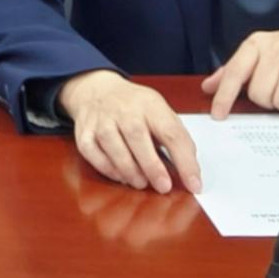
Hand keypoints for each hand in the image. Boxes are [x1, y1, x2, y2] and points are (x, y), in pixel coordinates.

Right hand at [59, 70, 200, 194]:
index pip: (171, 132)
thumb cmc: (135, 108)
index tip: (194, 184)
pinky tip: (119, 176)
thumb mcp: (161, 112)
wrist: (97, 90)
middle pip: (138, 136)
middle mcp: (124, 109)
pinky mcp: (83, 132)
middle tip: (163, 187)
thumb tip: (190, 172)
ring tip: (141, 183)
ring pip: (112, 144)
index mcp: (151, 105)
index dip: (185, 160)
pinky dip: (106, 167)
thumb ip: (176, 138)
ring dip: (128, 169)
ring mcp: (101, 120)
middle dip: (152, 166)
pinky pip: (92, 152)